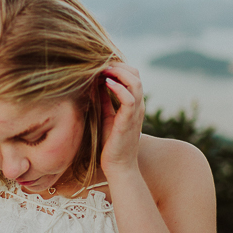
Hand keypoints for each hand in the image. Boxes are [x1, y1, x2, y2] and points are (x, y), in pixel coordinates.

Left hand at [99, 63, 144, 177]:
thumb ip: (104, 99)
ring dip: (119, 72)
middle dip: (118, 65)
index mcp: (133, 103)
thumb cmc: (111, 144)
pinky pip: (129, 99)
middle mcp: (137, 105)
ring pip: (135, 83)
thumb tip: (94, 82)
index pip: (133, 75)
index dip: (118, 67)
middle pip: (136, 74)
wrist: (118, 167)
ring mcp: (135, 113)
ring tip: (103, 70)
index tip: (100, 66)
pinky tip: (106, 83)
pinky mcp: (128, 122)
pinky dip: (119, 88)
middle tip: (100, 65)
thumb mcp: (106, 116)